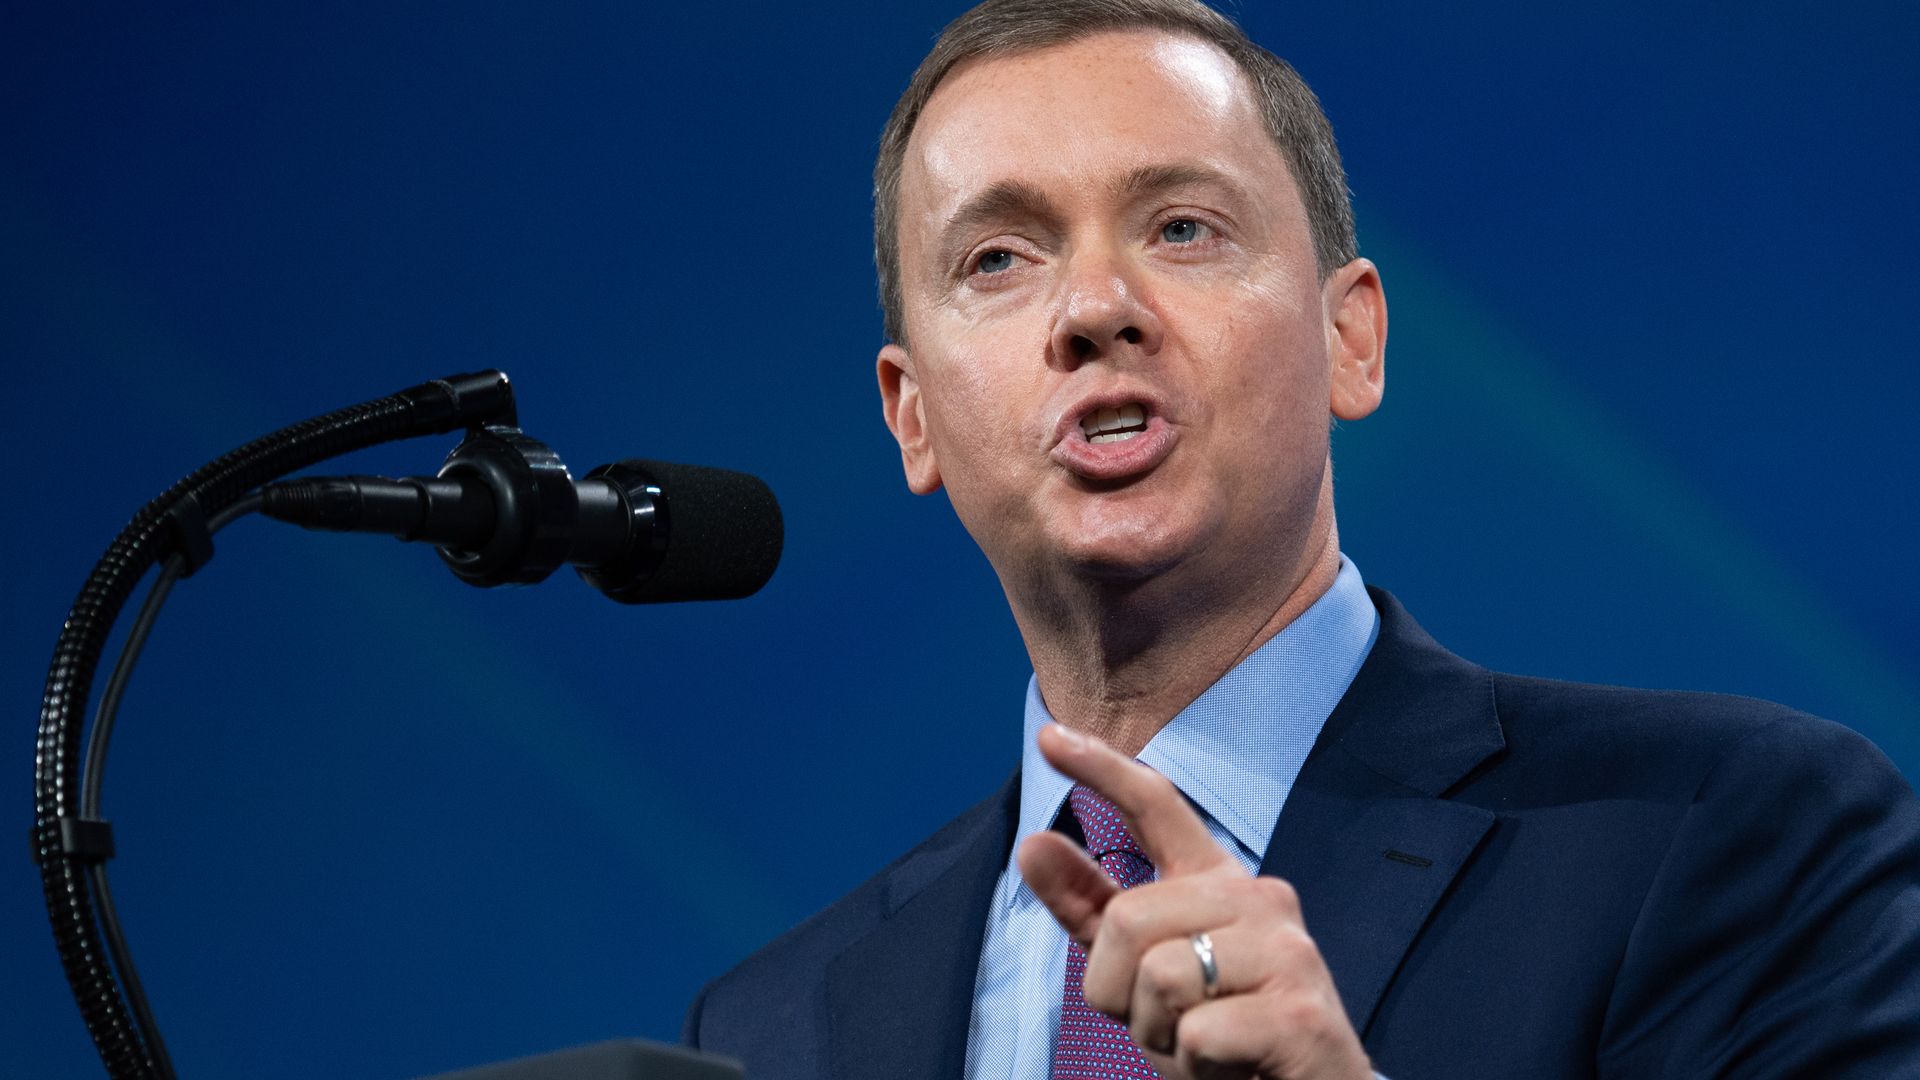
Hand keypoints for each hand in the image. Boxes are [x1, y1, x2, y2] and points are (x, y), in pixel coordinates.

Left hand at [1017, 724, 1371, 1079]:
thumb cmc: (1222, 1031)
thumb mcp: (1143, 970)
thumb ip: (1091, 909)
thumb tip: (1031, 843)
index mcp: (1219, 883)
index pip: (1156, 806)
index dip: (1101, 768)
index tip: (1048, 735)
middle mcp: (1258, 899)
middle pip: (1129, 919)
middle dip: (1121, 991)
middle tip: (1170, 1022)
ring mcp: (1287, 952)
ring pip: (1157, 977)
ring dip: (1158, 1033)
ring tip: (1203, 1043)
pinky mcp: (1299, 1012)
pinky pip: (1195, 1033)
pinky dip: (1194, 1064)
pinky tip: (1231, 1065)